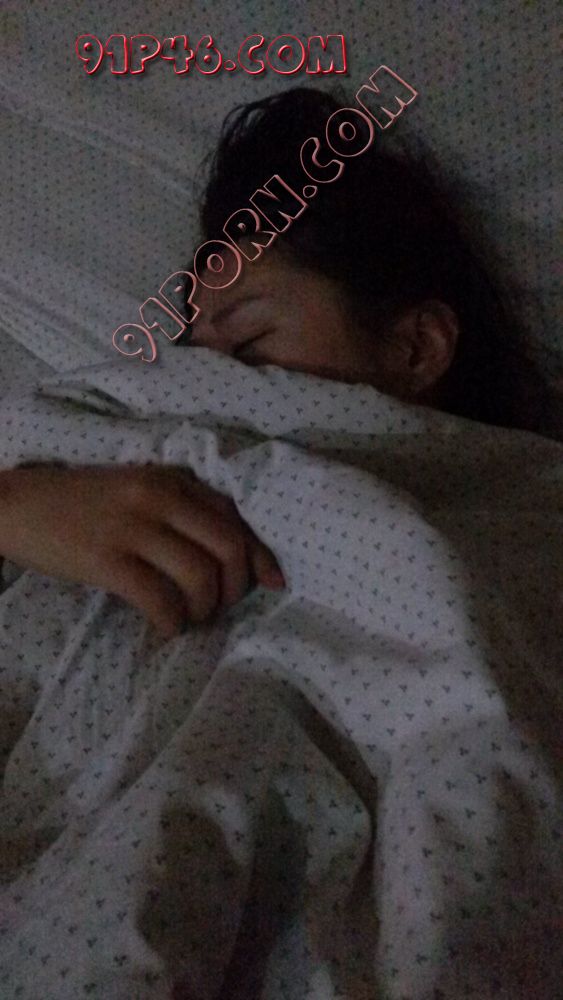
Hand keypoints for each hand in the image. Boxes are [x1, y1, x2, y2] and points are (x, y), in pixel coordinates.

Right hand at [0, 464, 283, 635]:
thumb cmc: (84, 502)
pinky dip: (172, 622)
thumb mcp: (139, 490)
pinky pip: (160, 599)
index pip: (237, 518)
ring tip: (189, 619)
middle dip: (236, 589)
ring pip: (201, 576)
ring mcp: (134, 526)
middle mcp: (161, 497)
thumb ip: (183, 510)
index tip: (274, 583)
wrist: (18, 504)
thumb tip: (232, 555)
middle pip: (230, 548)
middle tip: (219, 608)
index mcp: (174, 480)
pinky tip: (165, 628)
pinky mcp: (107, 558)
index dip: (261, 556)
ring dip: (205, 609)